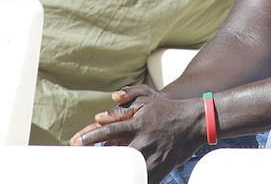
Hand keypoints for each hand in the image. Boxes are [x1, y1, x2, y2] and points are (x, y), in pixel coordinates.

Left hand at [72, 85, 205, 182]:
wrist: (195, 120)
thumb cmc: (168, 109)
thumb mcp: (149, 98)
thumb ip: (130, 95)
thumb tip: (113, 97)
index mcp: (137, 122)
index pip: (109, 130)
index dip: (91, 137)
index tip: (75, 143)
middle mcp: (143, 138)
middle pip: (117, 153)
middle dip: (101, 161)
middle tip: (85, 168)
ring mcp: (153, 153)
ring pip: (132, 168)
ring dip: (118, 174)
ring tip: (104, 178)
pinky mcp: (162, 164)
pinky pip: (148, 177)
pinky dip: (139, 180)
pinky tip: (129, 181)